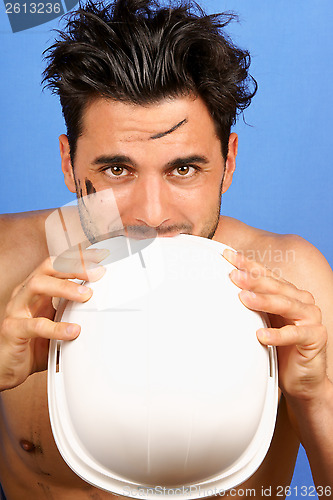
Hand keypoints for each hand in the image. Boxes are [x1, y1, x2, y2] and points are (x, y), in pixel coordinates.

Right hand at [0, 246, 107, 390]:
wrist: (7, 366)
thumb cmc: (32, 342)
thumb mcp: (56, 321)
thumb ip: (73, 311)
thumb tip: (103, 307)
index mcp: (36, 289)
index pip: (56, 264)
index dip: (77, 259)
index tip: (100, 258)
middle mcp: (24, 293)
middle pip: (47, 267)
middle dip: (73, 267)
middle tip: (97, 274)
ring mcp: (16, 309)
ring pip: (38, 285)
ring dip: (65, 287)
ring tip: (86, 296)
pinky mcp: (12, 329)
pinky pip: (35, 325)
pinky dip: (56, 327)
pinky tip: (72, 331)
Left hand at [223, 248, 327, 402]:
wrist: (302, 377)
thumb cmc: (280, 347)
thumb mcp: (263, 321)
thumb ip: (252, 304)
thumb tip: (223, 288)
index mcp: (288, 293)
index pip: (266, 275)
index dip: (248, 265)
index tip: (228, 256)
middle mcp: (301, 300)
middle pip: (275, 286)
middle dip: (253, 279)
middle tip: (233, 275)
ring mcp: (311, 317)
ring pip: (285, 305)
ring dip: (263, 301)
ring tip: (244, 298)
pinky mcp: (315, 337)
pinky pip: (295, 334)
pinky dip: (278, 335)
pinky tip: (261, 336)